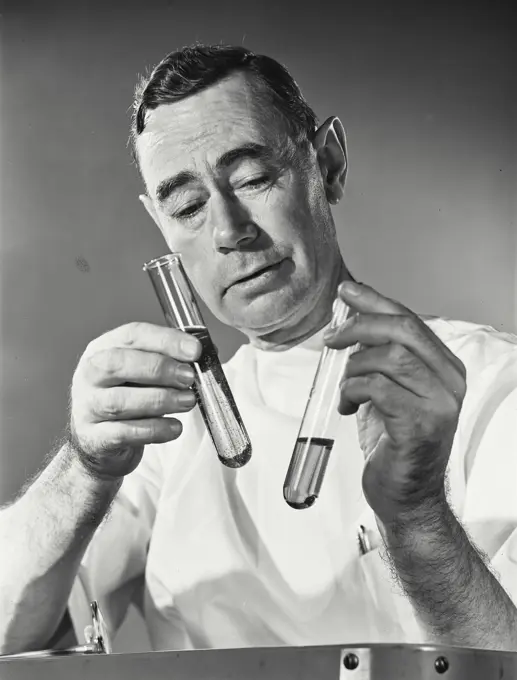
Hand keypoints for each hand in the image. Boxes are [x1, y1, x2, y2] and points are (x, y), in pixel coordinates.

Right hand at [69, 322, 201, 480]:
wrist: (101, 444)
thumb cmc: (127, 401)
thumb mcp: (143, 374)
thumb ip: (170, 360)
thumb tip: (207, 353)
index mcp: (103, 349)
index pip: (132, 335)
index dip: (166, 340)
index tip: (194, 350)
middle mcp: (90, 375)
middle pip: (118, 363)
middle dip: (159, 368)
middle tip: (189, 377)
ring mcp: (88, 407)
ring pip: (119, 401)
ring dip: (160, 399)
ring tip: (187, 401)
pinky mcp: (94, 438)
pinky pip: (123, 433)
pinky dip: (154, 429)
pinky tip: (174, 427)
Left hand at [324, 282, 466, 522]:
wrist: (406, 494)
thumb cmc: (394, 440)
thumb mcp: (388, 389)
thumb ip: (380, 358)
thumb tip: (351, 323)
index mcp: (445, 368)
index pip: (410, 321)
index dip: (376, 302)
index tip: (347, 292)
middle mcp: (450, 382)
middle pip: (403, 332)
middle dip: (360, 326)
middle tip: (332, 338)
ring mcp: (439, 404)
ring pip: (389, 358)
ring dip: (354, 367)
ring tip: (344, 388)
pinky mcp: (420, 425)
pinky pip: (377, 388)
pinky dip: (352, 390)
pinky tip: (346, 405)